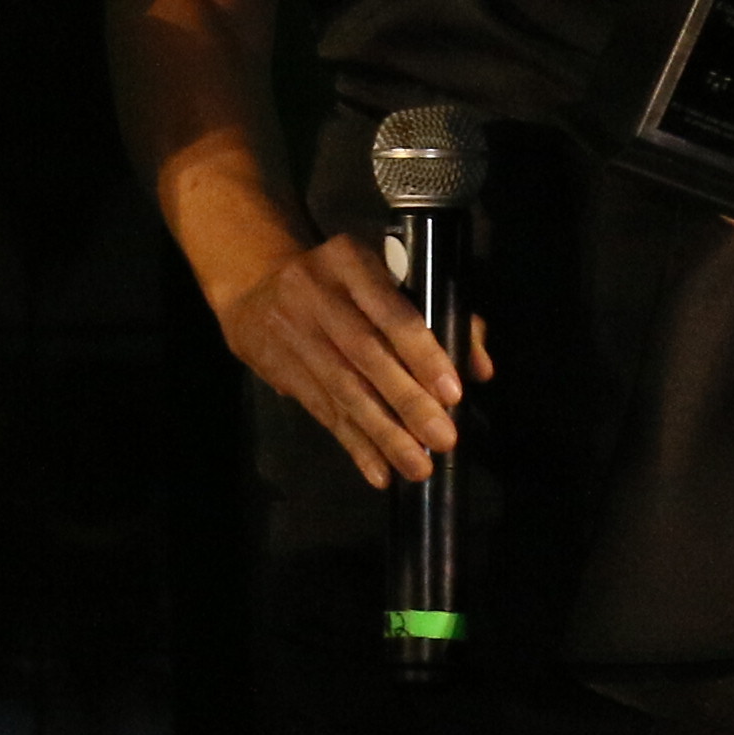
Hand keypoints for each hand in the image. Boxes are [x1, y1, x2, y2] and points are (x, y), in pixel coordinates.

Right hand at [217, 232, 491, 485]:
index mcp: (348, 262)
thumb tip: (479, 368)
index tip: (452, 392)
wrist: (253, 283)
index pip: (390, 310)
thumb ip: (435, 314)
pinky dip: (354, 445)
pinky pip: (322, 412)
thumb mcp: (380, 276)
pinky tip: (378, 472)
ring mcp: (292, 333)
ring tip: (417, 466)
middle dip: (407, 401)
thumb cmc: (339, 282)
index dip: (421, 353)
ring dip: (384, 434)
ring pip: (343, 391)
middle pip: (365, 355)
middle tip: (443, 438)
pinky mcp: (279, 370)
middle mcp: (315, 295)